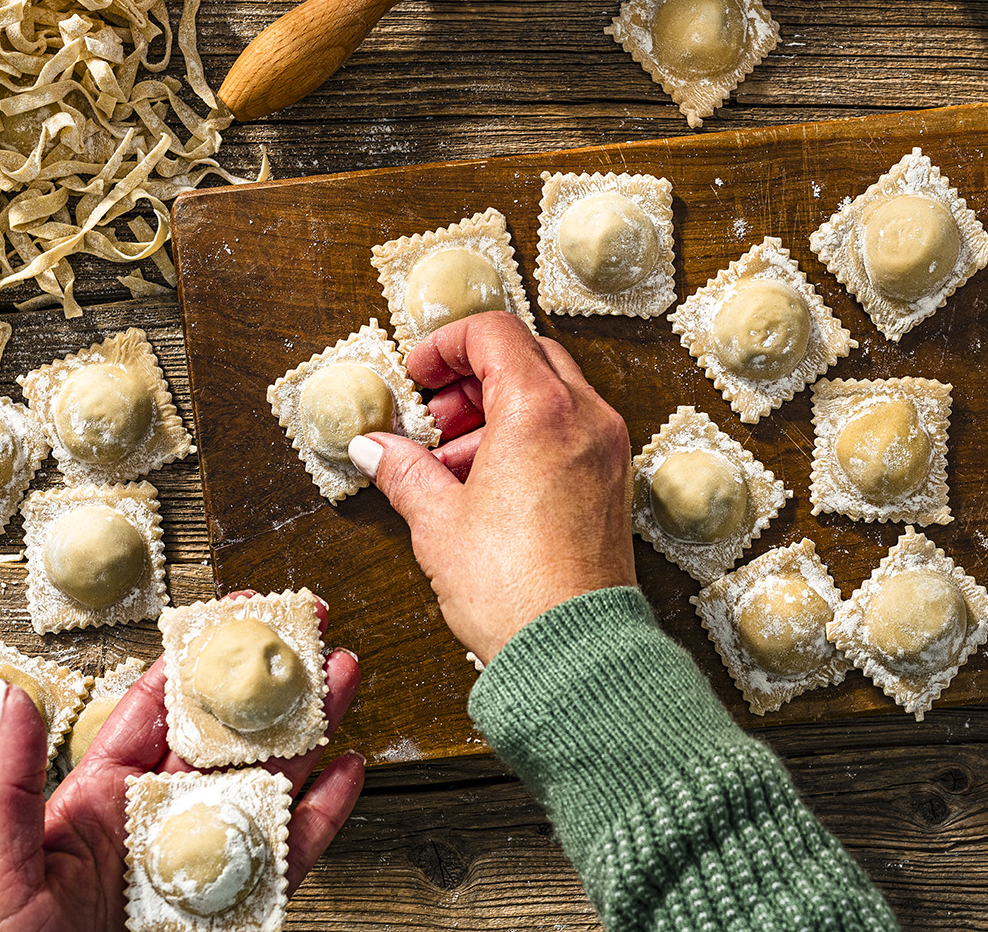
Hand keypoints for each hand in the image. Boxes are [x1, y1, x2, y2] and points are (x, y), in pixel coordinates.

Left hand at [0, 605, 363, 931]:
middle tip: (310, 630)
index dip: (194, 661)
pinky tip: (349, 770)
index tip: (228, 614)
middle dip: (271, 681)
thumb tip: (13, 698)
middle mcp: (160, 819)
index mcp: (103, 799)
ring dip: (311, 727)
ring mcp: (206, 859)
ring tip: (344, 676)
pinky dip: (326, 812)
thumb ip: (10, 785)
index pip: (156, 713)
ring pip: (270, 780)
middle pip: (227, 736)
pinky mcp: (240, 905)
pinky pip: (290, 852)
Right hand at [349, 311, 635, 662]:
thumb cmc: (514, 591)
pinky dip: (529, 438)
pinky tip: (488, 485)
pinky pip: (570, 432)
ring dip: (498, 409)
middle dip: (472, 377)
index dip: (446, 344)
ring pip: (552, 393)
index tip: (419, 373)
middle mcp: (585, 419)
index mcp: (540, 410)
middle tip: (434, 417)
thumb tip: (375, 448)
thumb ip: (403, 470)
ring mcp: (607, 450)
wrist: (572, 653)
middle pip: (527, 356)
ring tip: (451, 462)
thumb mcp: (437, 522)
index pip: (493, 332)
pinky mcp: (613, 484)